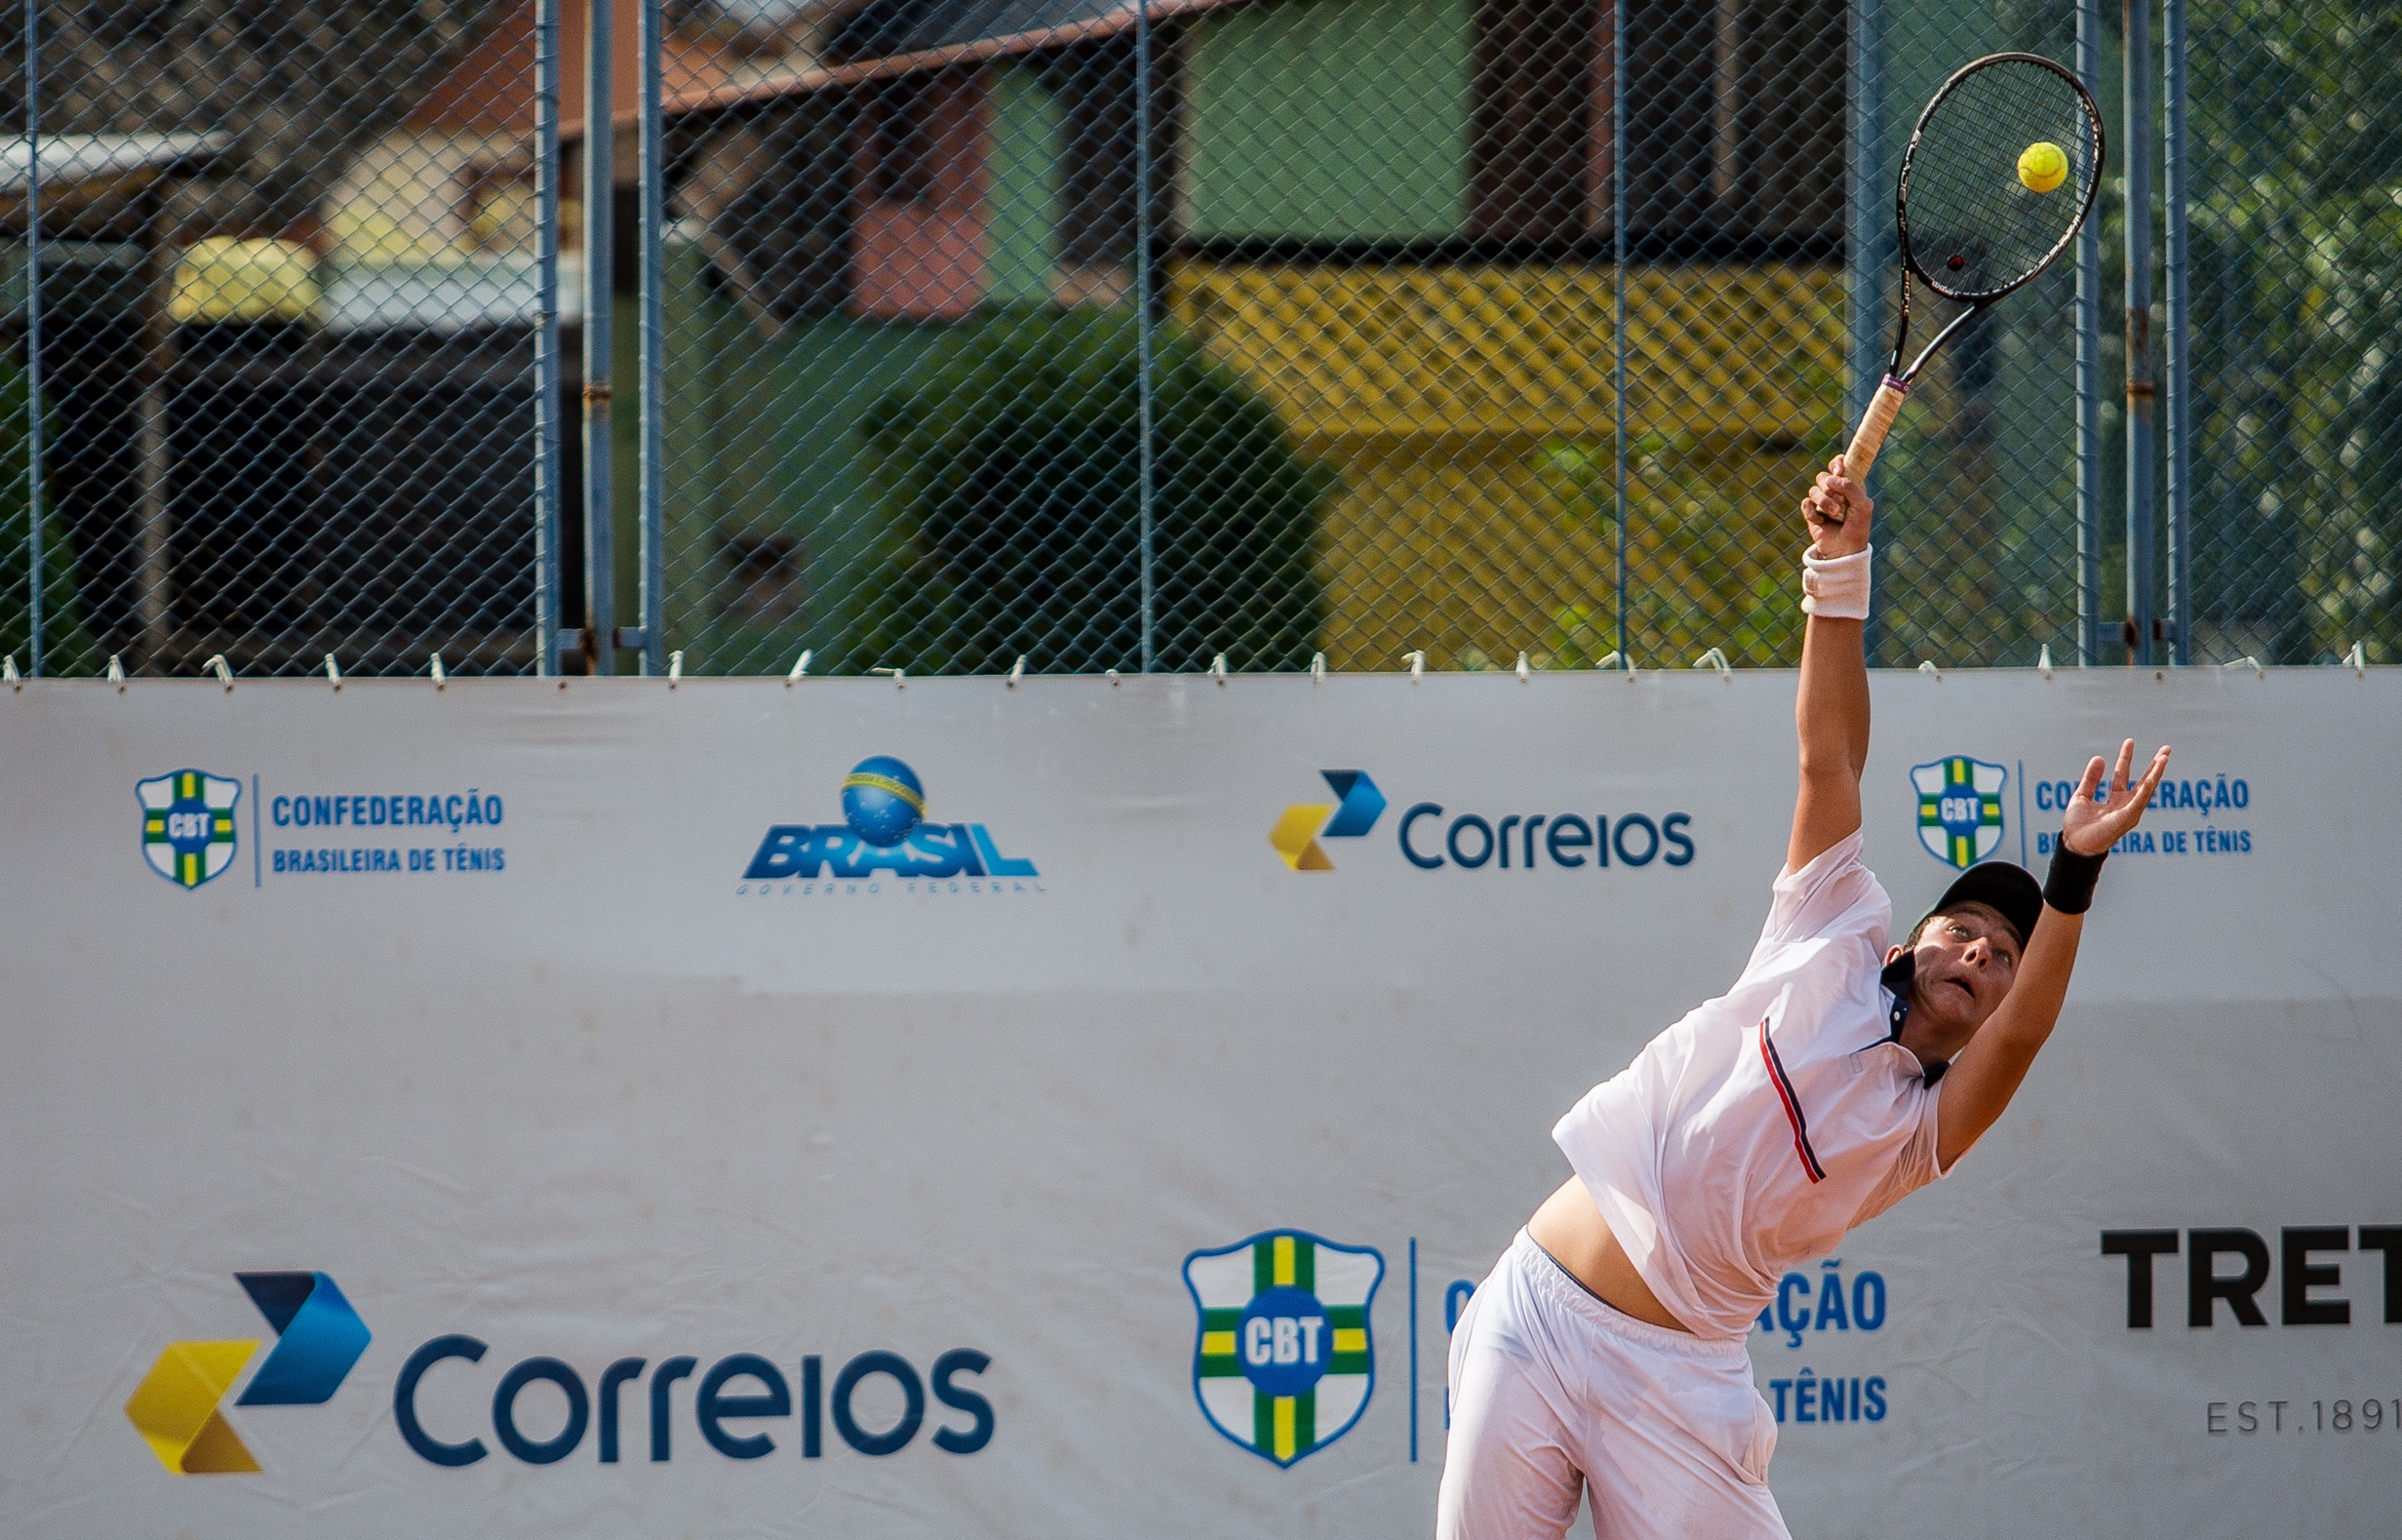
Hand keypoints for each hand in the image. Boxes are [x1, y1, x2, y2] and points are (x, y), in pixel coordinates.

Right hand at [1801, 457, 1870, 558]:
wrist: (1844, 550)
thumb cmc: (1858, 527)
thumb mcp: (1863, 505)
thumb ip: (1851, 487)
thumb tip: (1831, 479)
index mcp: (1849, 485)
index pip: (1840, 465)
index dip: (1836, 464)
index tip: (1838, 471)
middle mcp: (1835, 491)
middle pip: (1823, 476)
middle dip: (1830, 488)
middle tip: (1841, 501)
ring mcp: (1821, 501)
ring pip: (1814, 490)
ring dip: (1824, 501)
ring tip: (1834, 514)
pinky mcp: (1811, 512)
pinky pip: (1806, 504)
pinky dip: (1813, 513)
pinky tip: (1821, 522)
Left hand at [2059, 739, 2171, 855]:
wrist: (2073, 844)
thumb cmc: (2078, 825)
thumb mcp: (2082, 795)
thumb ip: (2091, 779)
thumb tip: (2099, 757)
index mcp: (2115, 799)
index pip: (2123, 774)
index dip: (2126, 758)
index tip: (2130, 741)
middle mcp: (2125, 805)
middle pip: (2143, 781)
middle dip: (2155, 765)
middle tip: (2167, 748)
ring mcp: (2128, 812)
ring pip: (2146, 790)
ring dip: (2156, 774)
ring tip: (2164, 758)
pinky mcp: (2126, 819)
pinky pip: (2138, 803)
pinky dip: (2145, 791)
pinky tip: (2152, 778)